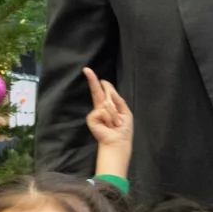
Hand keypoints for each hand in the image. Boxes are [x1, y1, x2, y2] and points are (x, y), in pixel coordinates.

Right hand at [81, 67, 133, 183]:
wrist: (118, 142)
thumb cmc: (123, 130)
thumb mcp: (125, 112)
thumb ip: (118, 100)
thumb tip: (108, 88)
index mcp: (109, 106)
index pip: (103, 92)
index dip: (99, 82)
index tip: (90, 72)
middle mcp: (101, 108)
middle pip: (96, 91)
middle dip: (92, 80)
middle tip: (86, 69)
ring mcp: (95, 113)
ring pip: (106, 103)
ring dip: (114, 114)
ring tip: (115, 123)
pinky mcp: (91, 118)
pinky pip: (102, 110)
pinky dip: (109, 117)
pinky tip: (109, 125)